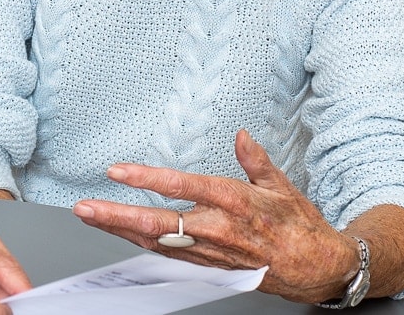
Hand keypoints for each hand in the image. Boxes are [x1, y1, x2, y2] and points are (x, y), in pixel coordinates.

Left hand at [71, 130, 355, 301]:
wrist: (316, 269)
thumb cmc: (300, 227)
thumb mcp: (282, 186)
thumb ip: (255, 160)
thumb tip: (241, 135)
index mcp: (236, 202)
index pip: (183, 187)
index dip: (148, 178)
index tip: (119, 171)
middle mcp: (218, 229)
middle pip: (158, 222)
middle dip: (117, 215)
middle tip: (86, 207)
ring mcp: (211, 252)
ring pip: (157, 241)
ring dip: (121, 230)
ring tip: (92, 217)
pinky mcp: (209, 267)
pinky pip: (169, 255)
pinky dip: (142, 244)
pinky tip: (122, 234)